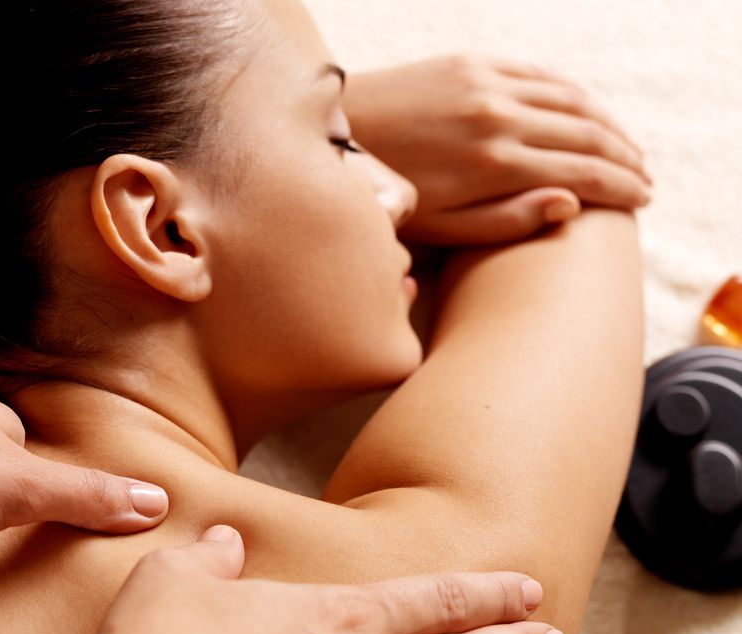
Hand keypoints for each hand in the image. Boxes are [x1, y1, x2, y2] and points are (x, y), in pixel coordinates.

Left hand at [346, 54, 651, 245]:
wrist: (334, 135)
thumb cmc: (387, 194)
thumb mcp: (443, 226)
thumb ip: (508, 219)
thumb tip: (571, 204)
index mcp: (495, 164)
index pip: (584, 171)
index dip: (621, 187)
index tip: (641, 202)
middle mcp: (500, 116)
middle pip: (588, 132)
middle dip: (625, 157)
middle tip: (645, 179)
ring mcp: (487, 83)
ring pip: (572, 98)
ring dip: (608, 122)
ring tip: (626, 148)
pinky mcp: (471, 63)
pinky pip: (540, 73)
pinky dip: (572, 92)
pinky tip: (586, 110)